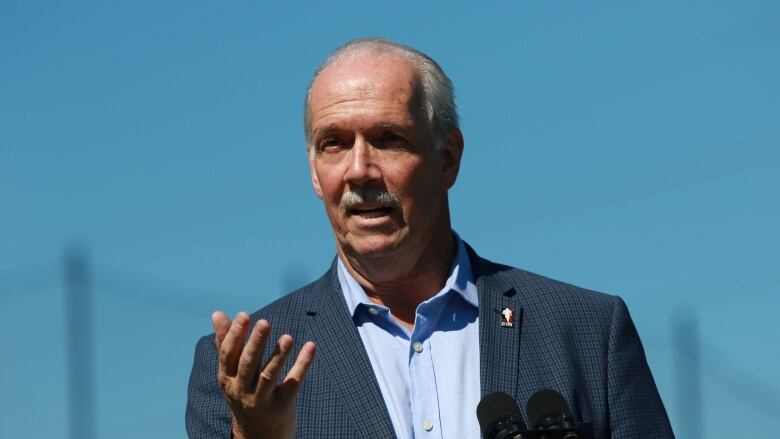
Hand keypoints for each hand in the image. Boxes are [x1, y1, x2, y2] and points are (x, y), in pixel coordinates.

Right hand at [211, 311, 315, 438]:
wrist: (257, 436)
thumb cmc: (243, 393)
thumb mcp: (230, 372)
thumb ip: (225, 342)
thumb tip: (217, 313)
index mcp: (227, 378)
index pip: (228, 354)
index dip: (235, 334)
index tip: (244, 315)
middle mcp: (241, 390)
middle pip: (248, 364)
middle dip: (256, 343)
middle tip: (265, 322)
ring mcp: (262, 400)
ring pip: (269, 376)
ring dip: (278, 356)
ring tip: (288, 337)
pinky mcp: (282, 406)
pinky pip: (293, 383)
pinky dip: (303, 364)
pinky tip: (311, 347)